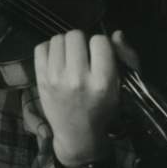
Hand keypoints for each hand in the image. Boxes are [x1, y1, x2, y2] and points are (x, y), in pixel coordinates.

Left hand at [33, 29, 139, 166]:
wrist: (77, 134)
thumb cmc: (103, 108)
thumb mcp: (122, 86)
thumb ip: (126, 58)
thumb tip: (115, 33)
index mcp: (103, 81)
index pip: (100, 41)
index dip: (100, 44)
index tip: (100, 54)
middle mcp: (78, 79)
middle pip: (76, 35)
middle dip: (81, 41)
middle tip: (83, 54)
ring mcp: (56, 79)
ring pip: (58, 39)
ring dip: (65, 44)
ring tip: (70, 57)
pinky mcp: (41, 80)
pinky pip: (41, 47)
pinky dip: (49, 49)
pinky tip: (57, 59)